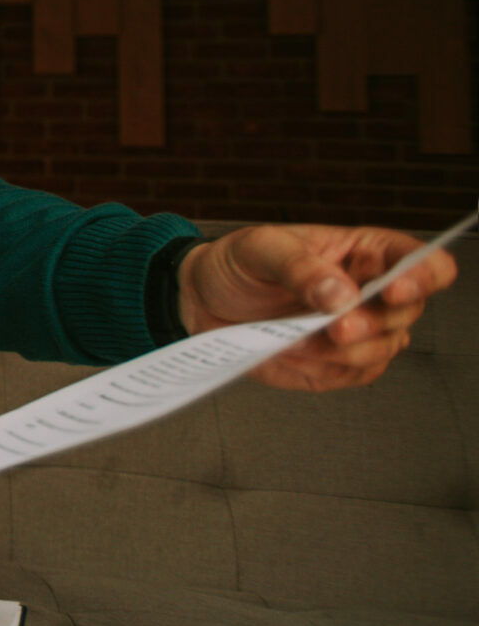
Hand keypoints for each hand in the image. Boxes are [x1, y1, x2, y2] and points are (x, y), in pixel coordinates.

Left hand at [180, 225, 457, 390]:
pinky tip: (289, 353)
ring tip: (298, 340)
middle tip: (335, 327)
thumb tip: (341, 294)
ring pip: (382, 350)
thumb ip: (300, 268)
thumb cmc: (237, 263)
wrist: (200, 298)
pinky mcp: (334, 364)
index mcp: (366, 254)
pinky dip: (321, 369)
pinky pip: (349, 375)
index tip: (394, 289)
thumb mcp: (261, 249)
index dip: (423, 276)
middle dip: (372, 323)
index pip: (424, 263)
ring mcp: (357, 331)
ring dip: (345, 351)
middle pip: (406, 313)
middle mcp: (372, 293)